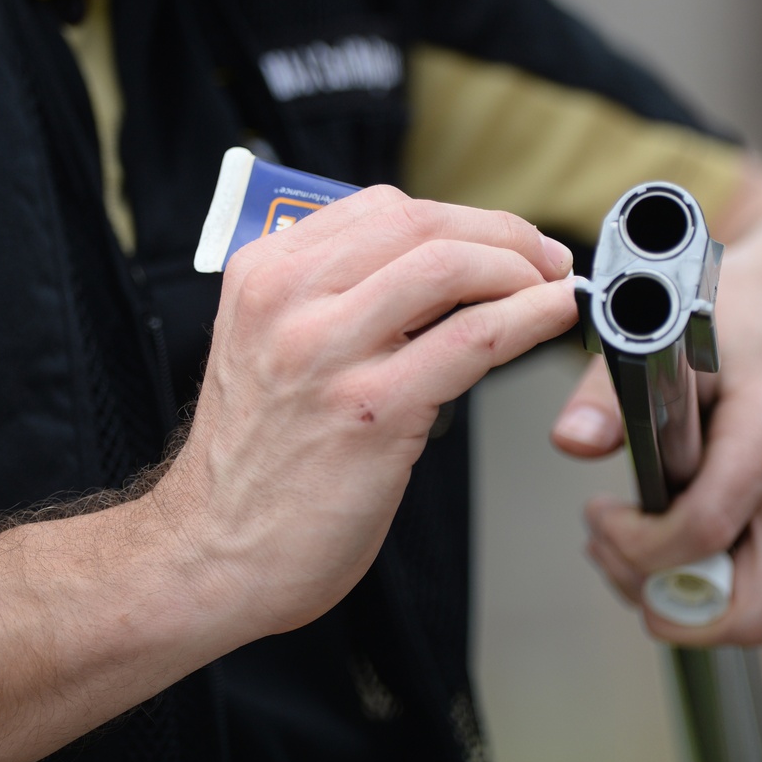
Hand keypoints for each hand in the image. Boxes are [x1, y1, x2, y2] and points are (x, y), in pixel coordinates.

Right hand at [163, 185, 576, 639]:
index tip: (501, 240)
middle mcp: (287, 299)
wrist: (208, 552)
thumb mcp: (266, 347)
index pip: (382, 209)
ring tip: (551, 288)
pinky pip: (472, 339)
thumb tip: (437, 275)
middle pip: (422, 225)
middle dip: (503, 234)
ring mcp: (326, 352)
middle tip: (543, 258)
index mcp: (262, 274)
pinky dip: (529, 317)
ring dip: (521, 268)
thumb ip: (329, 301)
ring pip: (449, 266)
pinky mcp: (371, 411)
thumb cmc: (251, 462)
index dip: (460, 218)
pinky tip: (552, 316)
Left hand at [552, 181, 761, 646]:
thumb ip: (614, 390)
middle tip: (615, 555)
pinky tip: (685, 522)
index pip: (704, 533)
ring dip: (692, 588)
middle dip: (665, 599)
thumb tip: (573, 438)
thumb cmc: (747, 303)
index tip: (598, 516)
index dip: (636, 547)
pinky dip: (726, 568)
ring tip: (636, 537)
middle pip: (748, 606)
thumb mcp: (669, 327)